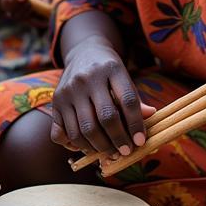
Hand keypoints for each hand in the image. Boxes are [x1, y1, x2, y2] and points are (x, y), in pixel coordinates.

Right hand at [51, 37, 154, 156]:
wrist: (83, 52)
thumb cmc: (109, 72)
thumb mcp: (125, 77)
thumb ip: (135, 100)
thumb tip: (150, 116)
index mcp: (111, 69)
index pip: (127, 100)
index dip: (136, 124)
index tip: (140, 141)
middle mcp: (86, 79)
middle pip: (105, 118)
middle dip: (118, 141)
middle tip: (126, 152)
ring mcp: (67, 91)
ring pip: (82, 130)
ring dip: (98, 148)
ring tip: (110, 152)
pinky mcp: (55, 102)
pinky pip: (60, 133)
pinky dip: (72, 145)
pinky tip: (85, 146)